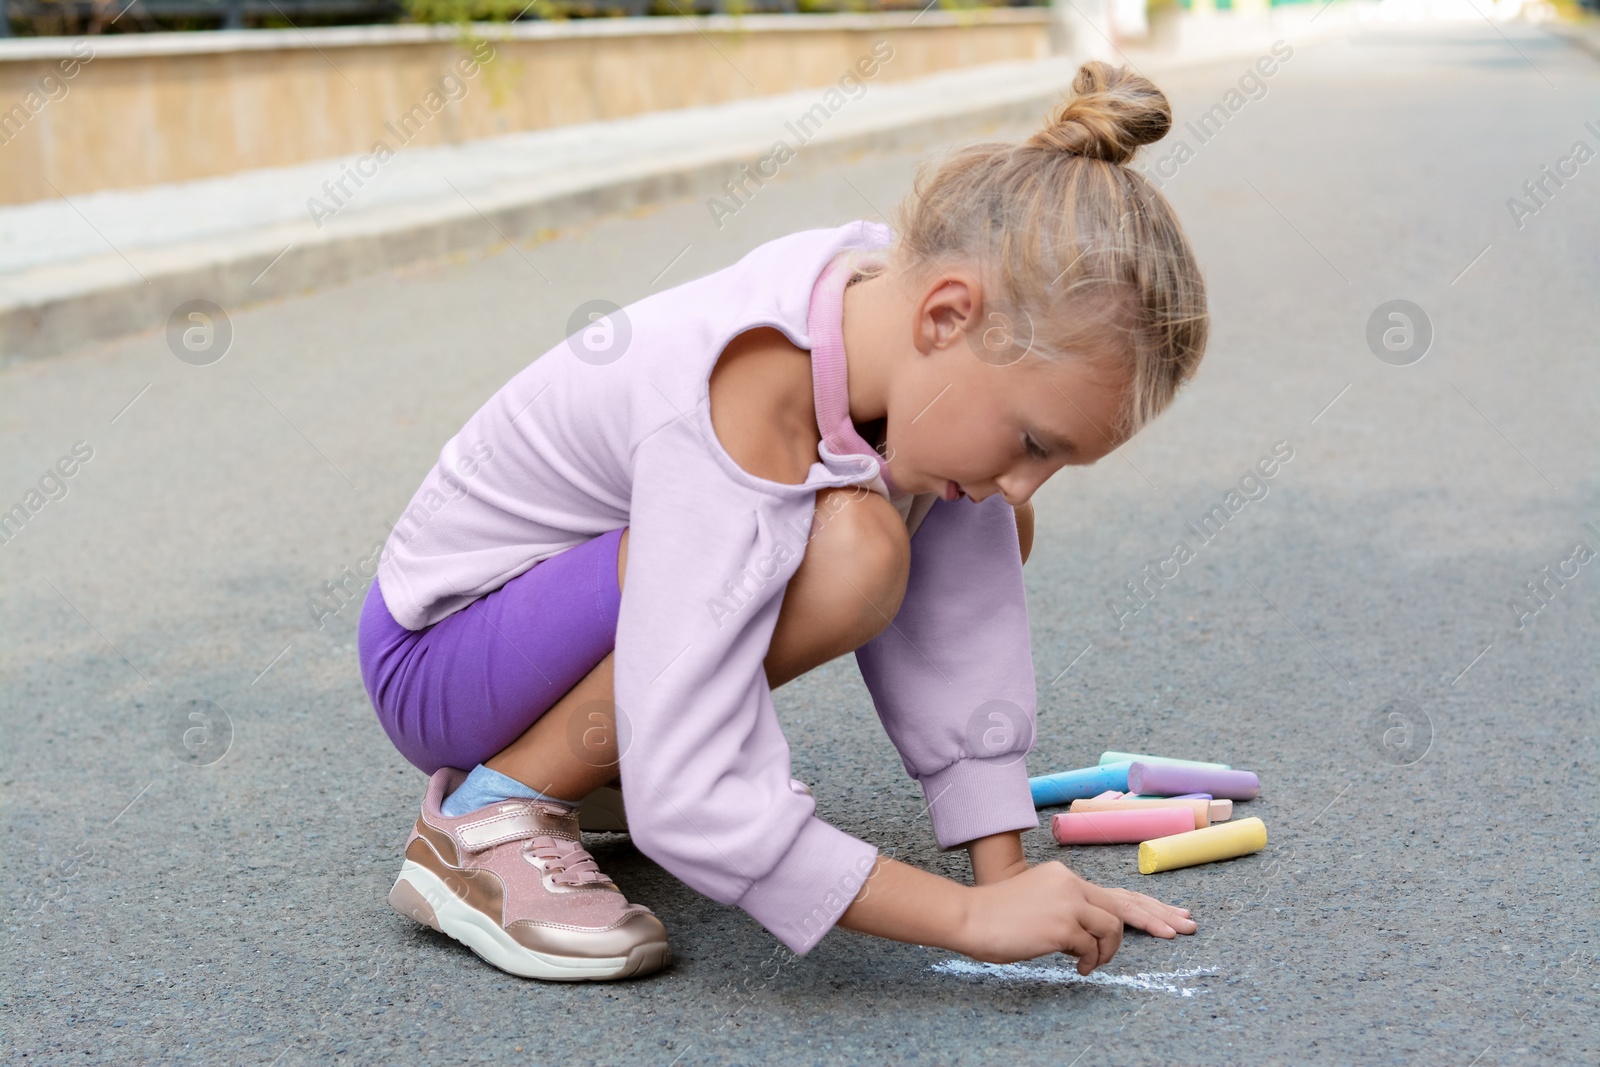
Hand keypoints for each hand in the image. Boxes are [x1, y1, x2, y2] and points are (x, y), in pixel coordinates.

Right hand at [955, 861, 1196, 973]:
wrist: (969, 916)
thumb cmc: (995, 916)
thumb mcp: (1035, 903)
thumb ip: (1064, 911)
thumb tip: (1084, 936)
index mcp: (1064, 877)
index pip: (1113, 892)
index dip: (1144, 905)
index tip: (1172, 915)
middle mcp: (1070, 884)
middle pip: (1124, 904)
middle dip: (1157, 919)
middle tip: (1184, 930)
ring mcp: (1067, 903)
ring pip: (1111, 928)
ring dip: (1107, 952)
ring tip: (1093, 964)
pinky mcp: (1062, 925)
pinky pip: (1091, 948)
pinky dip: (1090, 961)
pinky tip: (1080, 968)